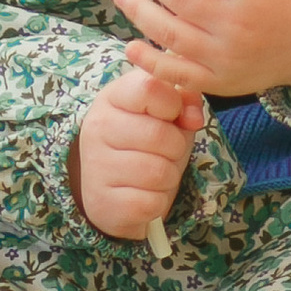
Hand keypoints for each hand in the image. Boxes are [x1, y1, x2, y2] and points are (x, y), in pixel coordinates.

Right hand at [71, 59, 203, 240]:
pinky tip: (143, 194)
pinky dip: (157, 201)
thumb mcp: (165, 115)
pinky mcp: (102, 203)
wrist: (111, 189)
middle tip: (164, 152)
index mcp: (112, 98)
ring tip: (154, 174)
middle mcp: (97, 128)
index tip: (170, 115)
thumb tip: (194, 118)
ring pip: (159, 172)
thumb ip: (185, 101)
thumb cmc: (144, 144)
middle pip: (161, 135)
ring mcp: (96, 166)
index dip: (173, 104)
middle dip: (176, 148)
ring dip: (168, 177)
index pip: (150, 88)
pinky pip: (152, 202)